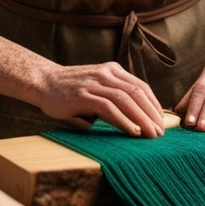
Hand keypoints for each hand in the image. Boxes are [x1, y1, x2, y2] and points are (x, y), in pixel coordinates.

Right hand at [38, 61, 165, 137]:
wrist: (43, 82)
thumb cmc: (71, 91)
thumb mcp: (97, 89)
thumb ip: (113, 99)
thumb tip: (136, 122)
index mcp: (112, 70)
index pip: (140, 86)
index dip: (153, 104)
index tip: (161, 121)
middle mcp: (106, 73)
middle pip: (137, 93)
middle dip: (152, 114)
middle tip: (162, 132)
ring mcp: (94, 82)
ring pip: (126, 99)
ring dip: (142, 118)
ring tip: (152, 135)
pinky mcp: (83, 94)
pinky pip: (109, 107)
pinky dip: (124, 120)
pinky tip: (133, 131)